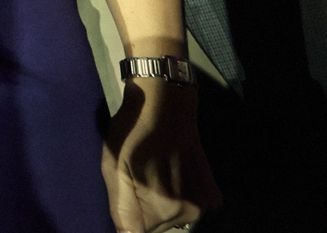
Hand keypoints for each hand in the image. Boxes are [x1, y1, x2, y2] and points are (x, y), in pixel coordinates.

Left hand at [103, 78, 216, 231]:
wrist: (166, 105)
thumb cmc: (132, 132)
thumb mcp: (113, 167)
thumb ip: (122, 210)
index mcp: (162, 207)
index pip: (139, 232)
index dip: (130, 213)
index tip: (130, 191)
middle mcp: (188, 212)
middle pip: (157, 226)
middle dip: (144, 207)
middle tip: (139, 175)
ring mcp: (204, 204)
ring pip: (173, 217)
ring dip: (161, 202)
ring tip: (155, 172)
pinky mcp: (213, 195)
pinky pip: (189, 208)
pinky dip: (180, 197)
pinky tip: (173, 174)